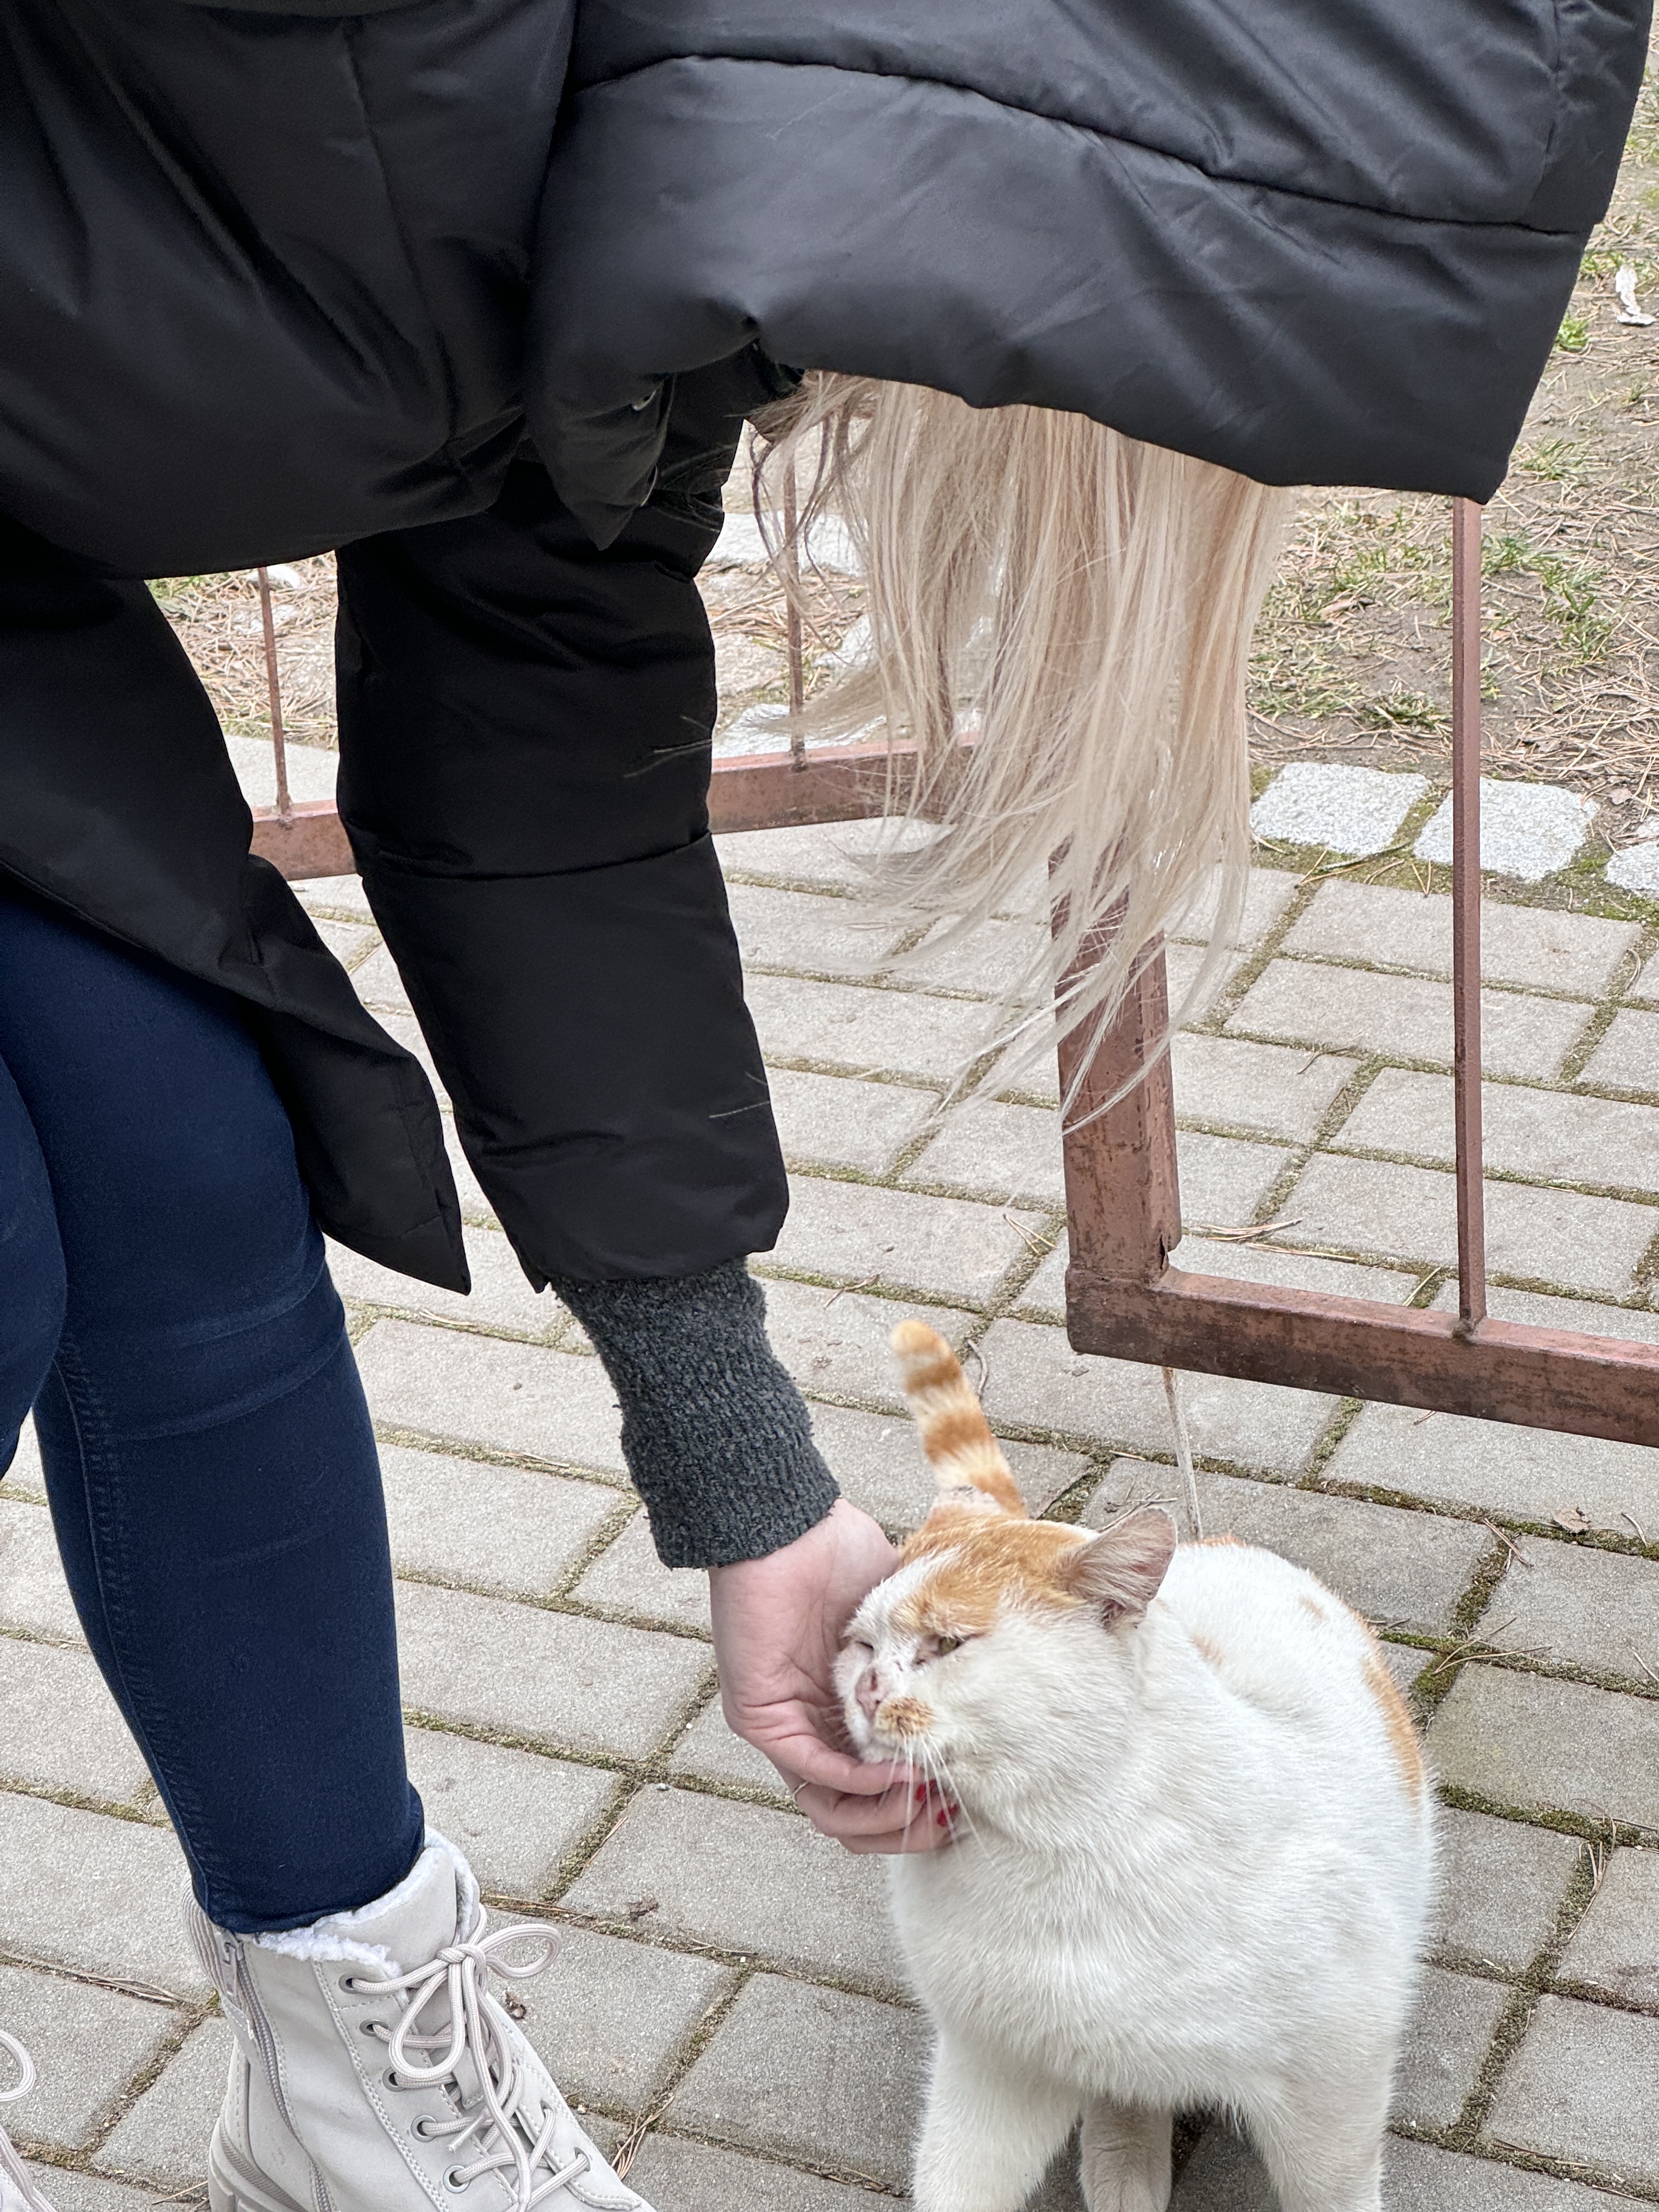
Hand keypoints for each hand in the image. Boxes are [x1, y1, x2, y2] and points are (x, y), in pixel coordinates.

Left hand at [709, 1500, 953, 1854]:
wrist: (790, 1524)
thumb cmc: (838, 1553)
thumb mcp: (905, 1614)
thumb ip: (932, 1655)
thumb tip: (985, 1687)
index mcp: (849, 1707)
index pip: (880, 1784)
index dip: (923, 1801)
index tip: (963, 1795)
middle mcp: (817, 1727)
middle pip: (855, 1813)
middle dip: (907, 1825)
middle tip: (947, 1812)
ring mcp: (787, 1727)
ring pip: (831, 1808)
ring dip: (885, 1813)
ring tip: (925, 1795)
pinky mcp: (762, 1718)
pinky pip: (813, 1773)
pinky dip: (860, 1783)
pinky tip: (899, 1771)